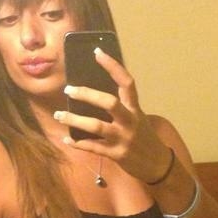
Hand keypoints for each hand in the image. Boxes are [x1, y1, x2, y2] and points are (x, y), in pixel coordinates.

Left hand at [54, 49, 172, 183]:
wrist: (158, 165)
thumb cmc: (144, 138)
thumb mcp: (137, 118)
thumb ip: (122, 107)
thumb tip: (94, 95)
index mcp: (135, 109)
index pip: (126, 82)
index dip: (113, 66)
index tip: (97, 52)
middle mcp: (130, 121)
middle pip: (109, 103)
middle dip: (87, 95)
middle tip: (69, 90)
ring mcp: (123, 139)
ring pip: (96, 126)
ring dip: (74, 120)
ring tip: (58, 115)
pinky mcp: (117, 154)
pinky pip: (94, 147)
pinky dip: (78, 144)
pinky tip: (67, 140)